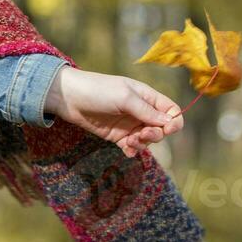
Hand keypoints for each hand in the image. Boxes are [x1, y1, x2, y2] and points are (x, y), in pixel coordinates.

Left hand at [42, 67, 185, 157]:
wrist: (68, 98)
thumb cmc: (97, 91)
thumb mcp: (124, 97)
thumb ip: (147, 111)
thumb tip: (170, 122)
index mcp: (147, 97)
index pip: (171, 111)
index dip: (173, 122)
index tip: (166, 129)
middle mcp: (141, 111)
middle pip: (161, 129)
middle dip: (155, 135)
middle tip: (142, 134)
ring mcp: (129, 124)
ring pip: (147, 140)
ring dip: (142, 144)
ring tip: (129, 141)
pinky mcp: (117, 136)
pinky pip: (132, 147)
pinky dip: (132, 151)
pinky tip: (126, 150)